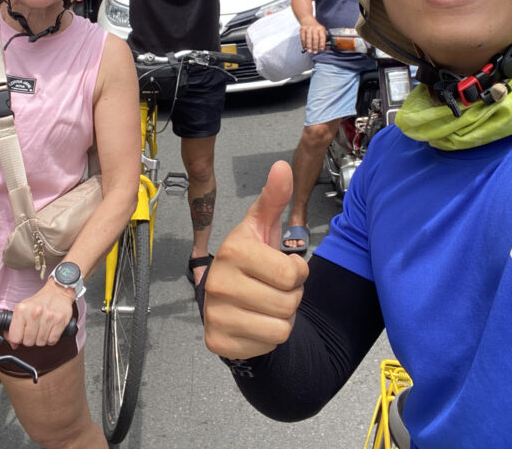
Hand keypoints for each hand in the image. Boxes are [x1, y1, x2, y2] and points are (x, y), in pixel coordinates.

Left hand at [7, 282, 75, 347]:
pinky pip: (52, 341)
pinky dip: (51, 339)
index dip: (18, 339)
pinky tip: (50, 330)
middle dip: (30, 339)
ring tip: (43, 328)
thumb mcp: (22, 309)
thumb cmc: (40, 301)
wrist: (58, 291)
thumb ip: (14, 326)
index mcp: (22, 309)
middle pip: (28, 342)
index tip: (21, 335)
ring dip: (41, 339)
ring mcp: (48, 317)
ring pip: (40, 342)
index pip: (14, 337)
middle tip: (34, 331)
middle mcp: (34, 313)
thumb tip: (13, 344)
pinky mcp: (60, 321)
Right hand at [203, 161, 307, 359]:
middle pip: (288, 303)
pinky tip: (254, 322)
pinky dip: (267, 337)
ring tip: (265, 304)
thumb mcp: (262, 227)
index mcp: (233, 251)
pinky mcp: (216, 341)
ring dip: (282, 318)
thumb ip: (274, 198)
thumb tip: (282, 166)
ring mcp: (214, 314)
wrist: (227, 298)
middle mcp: (218, 283)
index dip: (297, 273)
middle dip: (290, 297)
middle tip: (273, 288)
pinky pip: (267, 344)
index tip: (282, 267)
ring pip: (281, 327)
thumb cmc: (250, 261)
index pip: (292, 275)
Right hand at [298, 20, 326, 53]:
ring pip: (308, 38)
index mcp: (321, 29)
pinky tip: (305, 47)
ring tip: (309, 51)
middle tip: (315, 52)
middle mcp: (314, 28)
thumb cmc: (315, 28)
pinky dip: (303, 44)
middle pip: (315, 38)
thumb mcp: (321, 31)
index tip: (322, 49)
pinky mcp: (302, 30)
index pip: (322, 37)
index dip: (322, 43)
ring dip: (309, 46)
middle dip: (315, 46)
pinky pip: (303, 38)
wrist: (307, 20)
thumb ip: (323, 39)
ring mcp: (308, 29)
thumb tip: (326, 48)